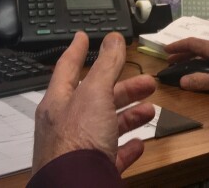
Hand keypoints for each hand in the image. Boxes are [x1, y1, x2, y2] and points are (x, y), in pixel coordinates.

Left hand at [32, 32, 156, 174]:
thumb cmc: (76, 143)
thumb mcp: (95, 94)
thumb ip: (106, 66)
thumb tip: (113, 39)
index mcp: (59, 102)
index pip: (67, 67)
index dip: (77, 50)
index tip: (83, 36)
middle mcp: (66, 124)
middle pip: (96, 98)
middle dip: (122, 87)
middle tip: (145, 80)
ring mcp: (79, 150)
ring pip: (106, 126)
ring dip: (129, 115)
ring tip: (149, 109)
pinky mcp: (93, 171)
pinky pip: (112, 155)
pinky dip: (127, 147)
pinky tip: (139, 143)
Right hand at [163, 37, 208, 96]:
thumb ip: (200, 81)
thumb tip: (181, 81)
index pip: (191, 43)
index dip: (177, 46)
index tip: (165, 49)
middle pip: (199, 47)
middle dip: (184, 53)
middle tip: (172, 60)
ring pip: (208, 50)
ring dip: (195, 56)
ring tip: (188, 64)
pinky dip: (206, 59)